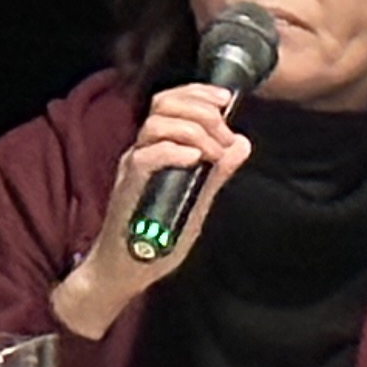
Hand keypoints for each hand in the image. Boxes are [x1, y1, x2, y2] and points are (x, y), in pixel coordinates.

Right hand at [52, 83, 251, 336]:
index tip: (225, 100)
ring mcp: (132, 167)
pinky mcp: (127, 187)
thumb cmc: (156, 241)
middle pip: (164, 105)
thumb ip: (216, 173)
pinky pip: (146, 157)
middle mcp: (141, 151)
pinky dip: (173, 151)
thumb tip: (241, 144)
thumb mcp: (197, 202)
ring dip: (193, 131)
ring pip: (156, 125)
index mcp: (157, 149)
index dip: (198, 93)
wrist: (125, 272)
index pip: (172, 103)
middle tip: (224, 133)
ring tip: (212, 151)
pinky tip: (194, 159)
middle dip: (201, 109)